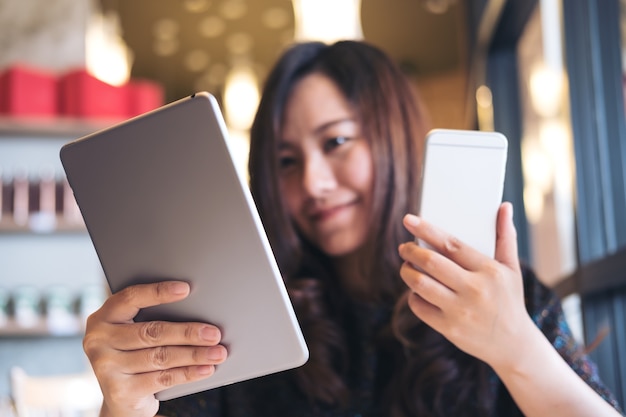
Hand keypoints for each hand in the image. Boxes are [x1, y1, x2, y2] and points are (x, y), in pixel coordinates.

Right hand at [83, 281, 227, 416]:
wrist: (120, 397)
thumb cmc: (135, 353)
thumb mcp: (134, 332)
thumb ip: (152, 318)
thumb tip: (198, 308)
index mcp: (103, 317)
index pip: (131, 298)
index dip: (158, 292)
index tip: (186, 289)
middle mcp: (98, 341)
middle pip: (151, 332)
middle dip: (188, 332)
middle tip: (214, 333)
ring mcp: (106, 367)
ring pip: (160, 357)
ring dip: (194, 354)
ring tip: (218, 352)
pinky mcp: (119, 391)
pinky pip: (162, 379)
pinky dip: (188, 373)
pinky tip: (205, 369)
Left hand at [397, 202, 534, 368]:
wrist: (513, 345)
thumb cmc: (509, 300)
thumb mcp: (511, 268)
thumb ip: (505, 236)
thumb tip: (504, 206)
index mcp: (488, 271)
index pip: (451, 244)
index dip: (427, 230)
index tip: (408, 220)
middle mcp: (474, 290)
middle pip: (431, 263)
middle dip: (411, 251)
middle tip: (403, 246)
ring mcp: (460, 311)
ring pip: (420, 284)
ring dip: (407, 271)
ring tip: (406, 265)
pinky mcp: (449, 328)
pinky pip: (419, 306)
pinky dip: (413, 295)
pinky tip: (416, 289)